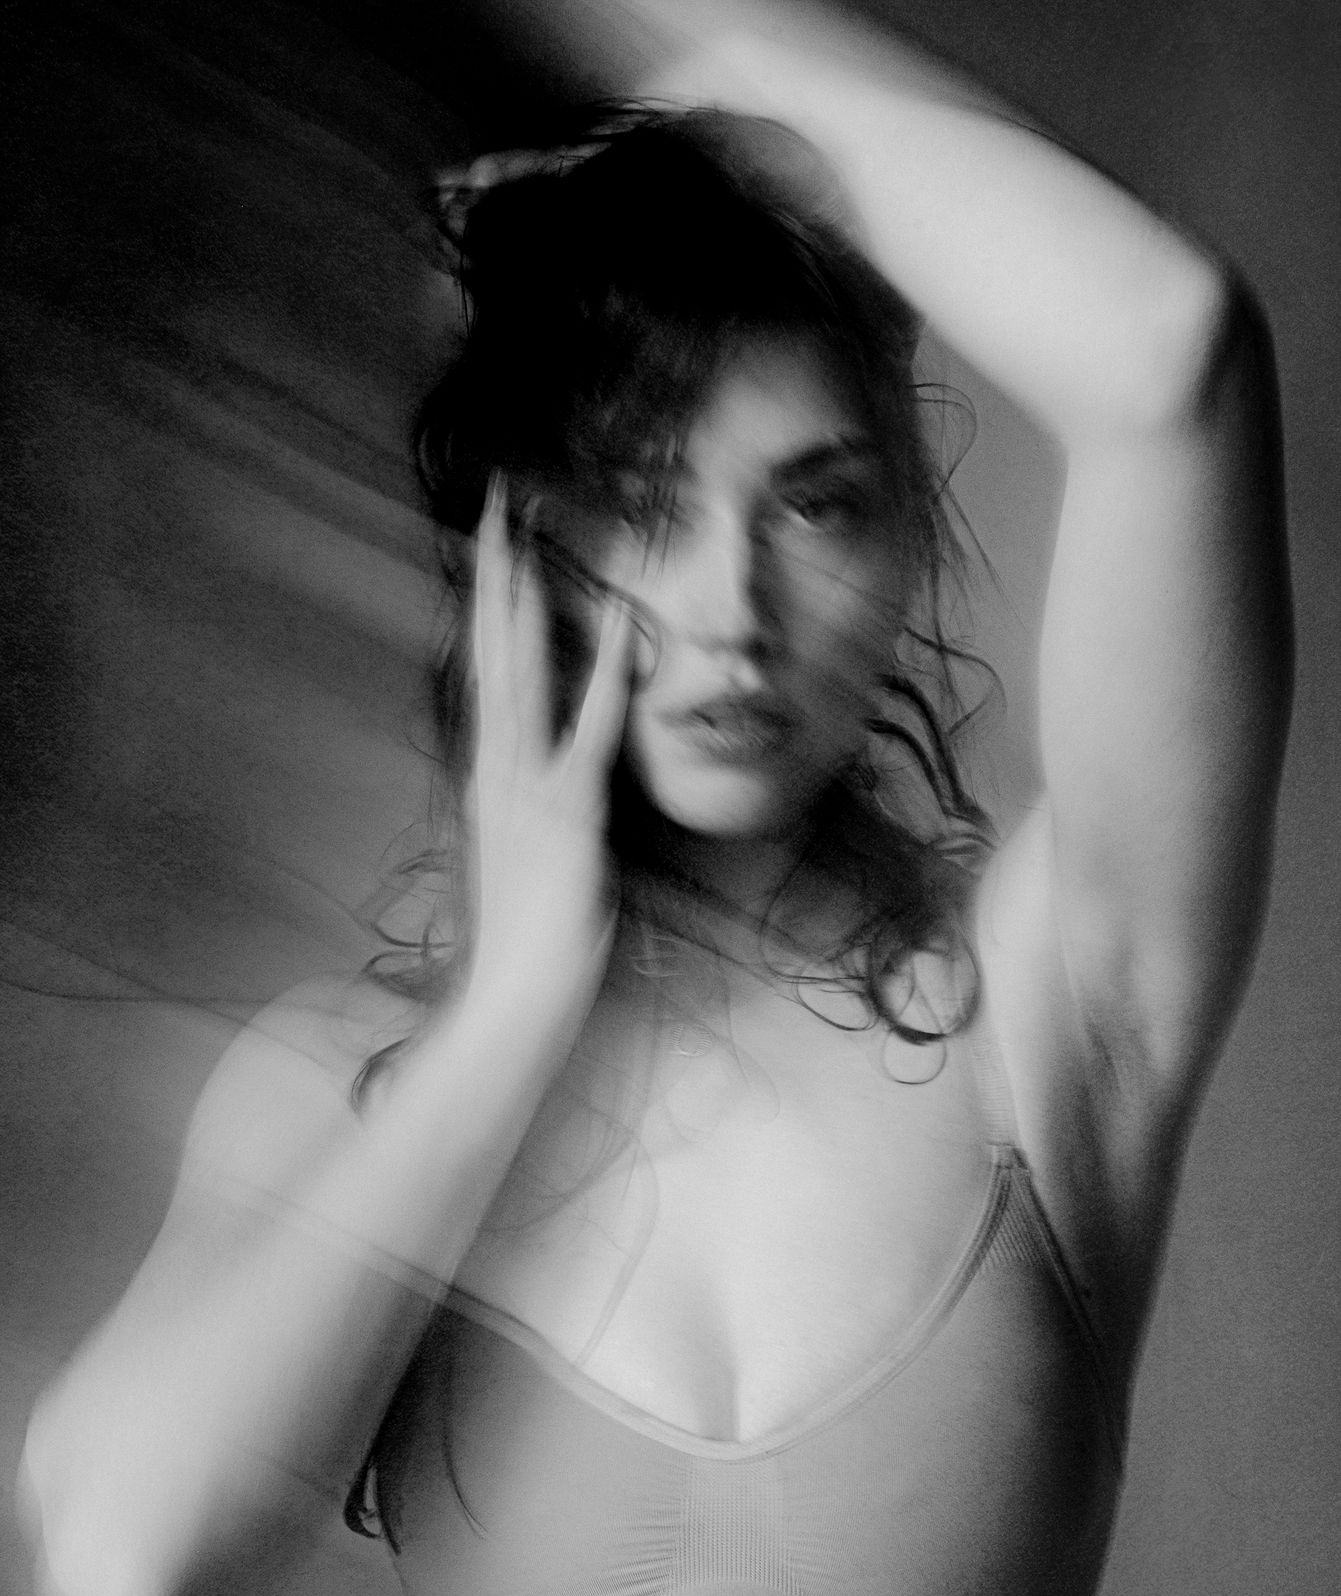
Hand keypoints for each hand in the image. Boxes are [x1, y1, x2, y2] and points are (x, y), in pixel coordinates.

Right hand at [467, 478, 633, 1014]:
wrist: (517, 998)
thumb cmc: (529, 941)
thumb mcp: (531, 859)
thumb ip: (533, 810)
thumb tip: (545, 784)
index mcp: (492, 776)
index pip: (490, 673)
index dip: (492, 607)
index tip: (495, 546)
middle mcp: (499, 769)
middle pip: (492, 653)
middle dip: (493, 575)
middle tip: (495, 501)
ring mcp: (528, 787)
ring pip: (520, 673)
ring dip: (521, 599)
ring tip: (519, 529)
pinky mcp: (567, 814)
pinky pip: (588, 730)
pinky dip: (605, 672)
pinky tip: (618, 620)